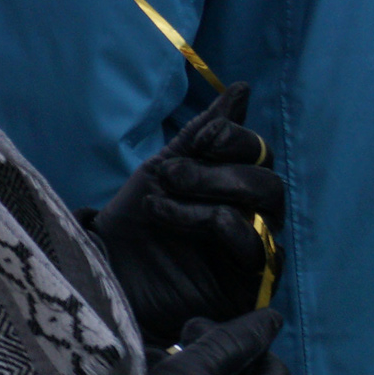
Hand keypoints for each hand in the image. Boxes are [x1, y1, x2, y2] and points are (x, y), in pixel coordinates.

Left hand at [90, 83, 283, 334]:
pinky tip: (177, 224)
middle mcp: (250, 218)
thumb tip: (244, 89)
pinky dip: (221, 226)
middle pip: (268, 182)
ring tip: (159, 203)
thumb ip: (200, 137)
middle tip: (168, 175)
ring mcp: (252, 252)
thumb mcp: (160, 173)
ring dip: (212, 196)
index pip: (257, 152)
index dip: (234, 138)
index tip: (200, 139)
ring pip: (266, 212)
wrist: (106, 276)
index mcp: (230, 187)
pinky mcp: (250, 285)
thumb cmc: (132, 226)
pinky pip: (260, 250)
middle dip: (219, 172)